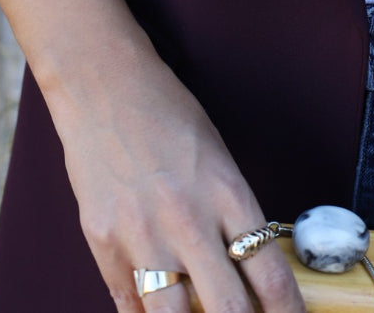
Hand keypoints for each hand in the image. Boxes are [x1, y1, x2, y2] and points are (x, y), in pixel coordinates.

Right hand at [0, 0, 304, 312]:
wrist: (102, 82)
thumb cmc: (165, 111)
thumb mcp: (217, 156)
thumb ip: (231, 215)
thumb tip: (248, 273)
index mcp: (225, 192)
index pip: (270, 275)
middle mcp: (186, 219)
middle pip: (229, 311)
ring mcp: (140, 233)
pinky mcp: (103, 239)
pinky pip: (128, 304)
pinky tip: (158, 311)